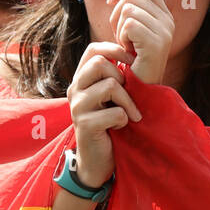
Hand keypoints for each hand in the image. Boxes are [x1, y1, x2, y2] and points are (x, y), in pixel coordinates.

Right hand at [66, 41, 141, 188]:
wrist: (98, 159)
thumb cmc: (110, 123)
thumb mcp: (112, 97)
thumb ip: (116, 76)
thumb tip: (134, 51)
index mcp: (82, 79)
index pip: (93, 49)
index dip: (115, 49)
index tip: (132, 62)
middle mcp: (75, 89)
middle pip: (100, 64)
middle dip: (123, 78)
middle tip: (128, 97)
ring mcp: (77, 107)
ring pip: (110, 86)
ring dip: (128, 102)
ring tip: (128, 115)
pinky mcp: (84, 125)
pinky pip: (115, 113)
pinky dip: (123, 120)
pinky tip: (117, 128)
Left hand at [106, 0, 175, 85]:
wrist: (141, 86)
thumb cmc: (132, 58)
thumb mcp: (134, 30)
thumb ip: (133, 9)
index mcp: (164, 14)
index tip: (111, 1)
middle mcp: (168, 20)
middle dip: (117, 13)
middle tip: (121, 34)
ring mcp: (164, 31)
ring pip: (128, 9)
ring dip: (118, 26)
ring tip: (125, 43)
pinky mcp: (156, 42)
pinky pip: (128, 24)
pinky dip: (121, 36)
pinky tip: (127, 49)